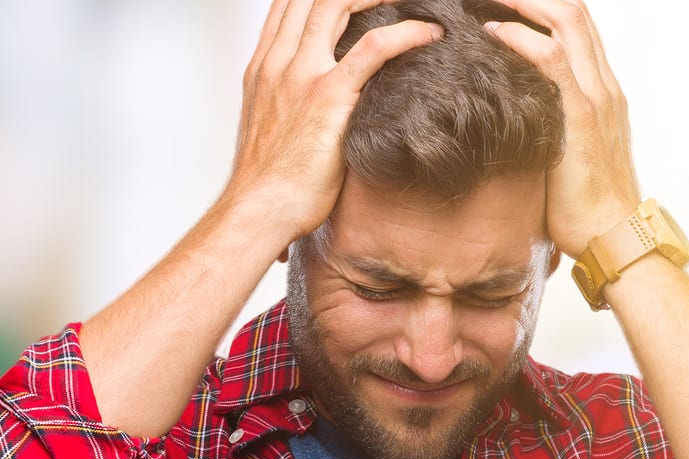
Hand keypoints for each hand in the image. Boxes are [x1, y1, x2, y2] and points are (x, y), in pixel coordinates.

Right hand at [226, 0, 443, 245]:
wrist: (259, 209)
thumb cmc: (269, 184)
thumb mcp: (272, 130)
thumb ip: (290, 107)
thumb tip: (316, 114)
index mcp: (263, 68)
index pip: (286, 7)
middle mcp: (278, 62)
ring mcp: (301, 75)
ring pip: (335, 4)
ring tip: (411, 2)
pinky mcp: (328, 96)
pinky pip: (373, 49)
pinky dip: (406, 33)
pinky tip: (429, 33)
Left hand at [483, 0, 641, 257]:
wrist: (614, 238)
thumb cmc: (588, 207)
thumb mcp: (570, 154)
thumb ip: (551, 126)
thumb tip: (513, 121)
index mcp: (604, 92)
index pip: (577, 26)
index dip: (542, 4)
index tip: (506, 3)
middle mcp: (604, 86)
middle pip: (574, 10)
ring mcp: (596, 98)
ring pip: (567, 20)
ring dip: (524, 1)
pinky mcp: (581, 117)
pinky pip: (552, 59)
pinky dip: (521, 37)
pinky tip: (494, 32)